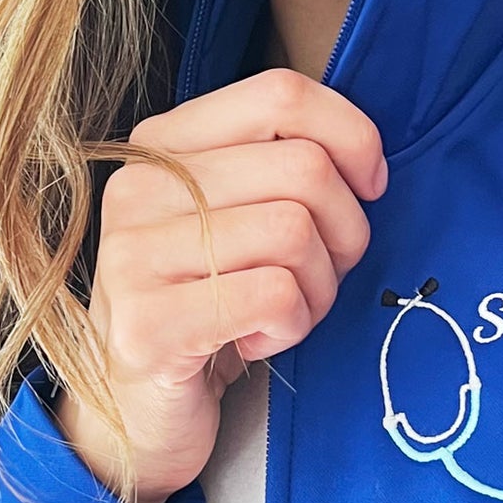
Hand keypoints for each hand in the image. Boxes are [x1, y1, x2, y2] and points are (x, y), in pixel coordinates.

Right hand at [55, 67, 386, 502]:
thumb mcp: (242, 214)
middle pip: (304, 168)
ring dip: (318, 288)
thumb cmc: (211, 302)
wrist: (138, 409)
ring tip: (283, 312)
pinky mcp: (148, 324)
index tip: (369, 186)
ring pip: (296, 233)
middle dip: (344, 230)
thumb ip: (285, 165)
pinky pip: (276, 296)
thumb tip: (367, 162)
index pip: (281, 93)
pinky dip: (291, 325)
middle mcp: (139, 187)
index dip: (351, 136)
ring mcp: (133, 255)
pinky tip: (258, 340)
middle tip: (321, 273)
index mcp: (163, 143)